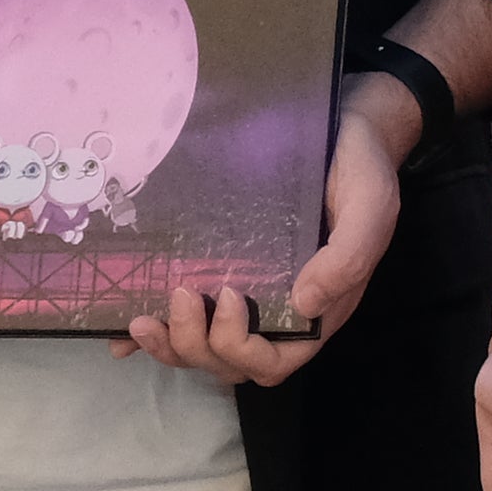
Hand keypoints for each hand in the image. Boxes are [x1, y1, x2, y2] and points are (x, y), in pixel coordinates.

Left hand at [134, 76, 410, 386]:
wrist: (346, 127)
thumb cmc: (361, 168)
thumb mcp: (371, 205)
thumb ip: (348, 256)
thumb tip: (306, 302)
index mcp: (314, 310)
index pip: (272, 362)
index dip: (242, 348)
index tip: (233, 297)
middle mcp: (277, 312)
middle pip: (227, 362)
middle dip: (195, 345)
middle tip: (181, 294)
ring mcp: (246, 294)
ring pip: (200, 348)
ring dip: (168, 345)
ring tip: (141, 319)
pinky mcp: (220, 268)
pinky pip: (182, 316)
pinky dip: (149, 335)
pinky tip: (120, 328)